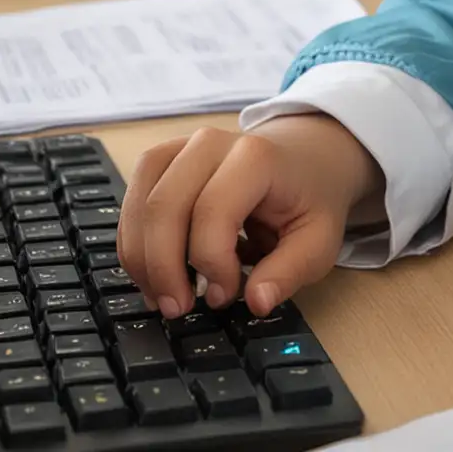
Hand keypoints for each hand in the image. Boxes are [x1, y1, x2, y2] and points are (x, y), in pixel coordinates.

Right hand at [117, 118, 383, 319]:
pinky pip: (134, 199)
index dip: (210, 263)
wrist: (306, 153)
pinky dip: (135, 242)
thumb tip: (256, 302)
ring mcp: (184, 146)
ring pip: (141, 203)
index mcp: (256, 157)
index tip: (225, 296)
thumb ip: (290, 271)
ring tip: (162, 297)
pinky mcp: (165, 158)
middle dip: (163, 267)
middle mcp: (212, 143)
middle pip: (164, 207)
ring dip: (142, 259)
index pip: (212, 212)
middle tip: (178, 309)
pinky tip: (152, 272)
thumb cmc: (309, 197)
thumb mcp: (319, 239)